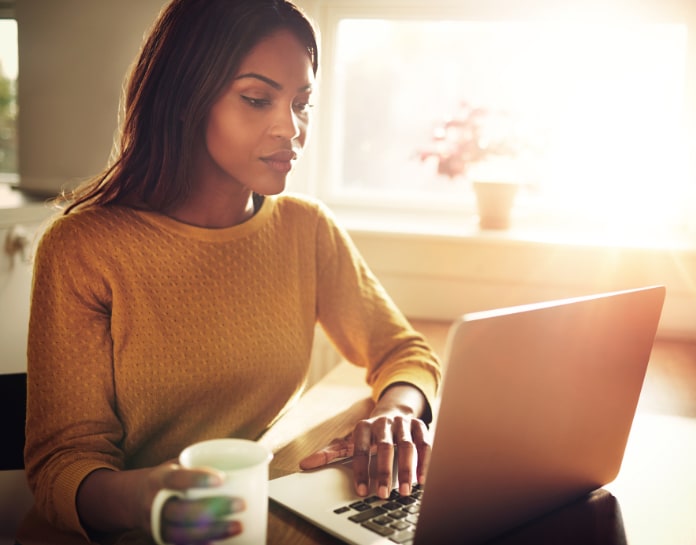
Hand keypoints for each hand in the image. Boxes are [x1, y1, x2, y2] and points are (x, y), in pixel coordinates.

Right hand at [76, 463, 245, 544]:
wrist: (133, 499)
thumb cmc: (168, 478)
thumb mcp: (177, 464)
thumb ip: (203, 463)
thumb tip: (253, 457)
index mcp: (159, 480)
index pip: (176, 479)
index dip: (198, 479)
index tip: (222, 478)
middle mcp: (155, 504)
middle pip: (183, 511)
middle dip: (214, 509)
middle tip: (241, 504)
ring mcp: (157, 526)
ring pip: (184, 533)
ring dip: (213, 531)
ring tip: (238, 526)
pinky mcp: (162, 540)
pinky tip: (221, 544)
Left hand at [299, 384, 431, 499]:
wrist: (394, 412)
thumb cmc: (369, 434)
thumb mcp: (350, 441)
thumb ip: (330, 453)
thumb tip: (304, 464)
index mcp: (364, 426)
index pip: (360, 449)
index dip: (360, 470)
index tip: (361, 491)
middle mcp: (384, 422)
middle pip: (384, 447)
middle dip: (383, 472)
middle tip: (383, 495)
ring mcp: (403, 423)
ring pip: (406, 446)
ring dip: (406, 470)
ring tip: (404, 491)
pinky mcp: (420, 426)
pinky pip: (425, 443)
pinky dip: (424, 461)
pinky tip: (421, 480)